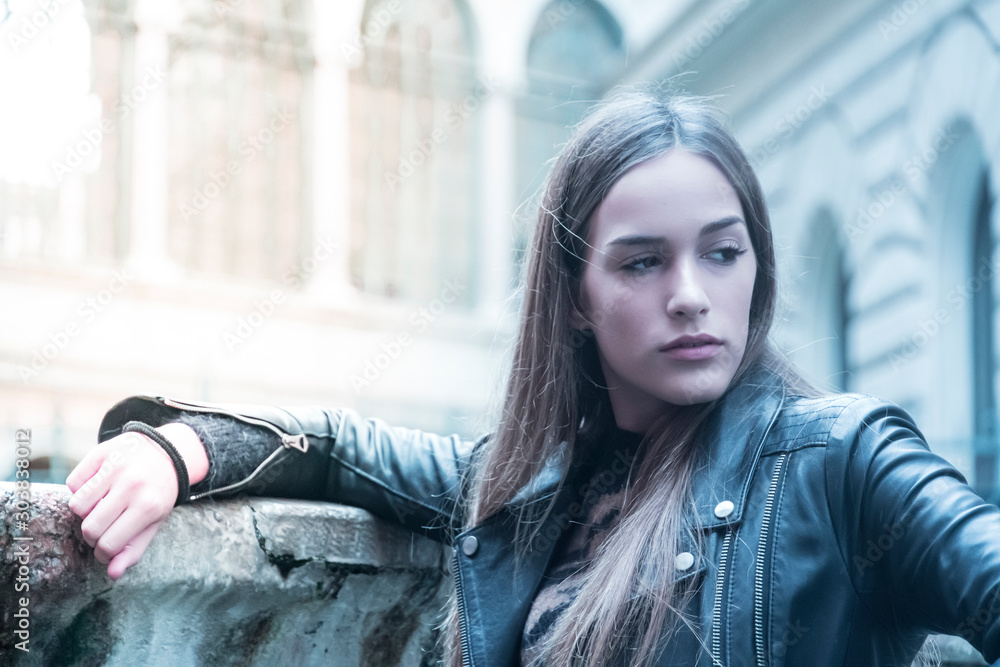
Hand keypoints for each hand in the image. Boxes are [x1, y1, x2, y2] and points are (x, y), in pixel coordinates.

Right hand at [66, 423, 207, 579]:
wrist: (167, 452)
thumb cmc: (158, 493)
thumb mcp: (155, 521)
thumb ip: (134, 549)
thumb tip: (112, 574)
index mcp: (148, 507)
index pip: (109, 543)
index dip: (102, 552)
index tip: (106, 548)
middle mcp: (132, 486)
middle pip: (89, 527)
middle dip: (92, 534)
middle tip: (103, 527)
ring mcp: (116, 467)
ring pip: (76, 505)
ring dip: (84, 511)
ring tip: (100, 506)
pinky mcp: (102, 452)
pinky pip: (72, 482)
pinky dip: (79, 489)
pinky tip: (96, 487)